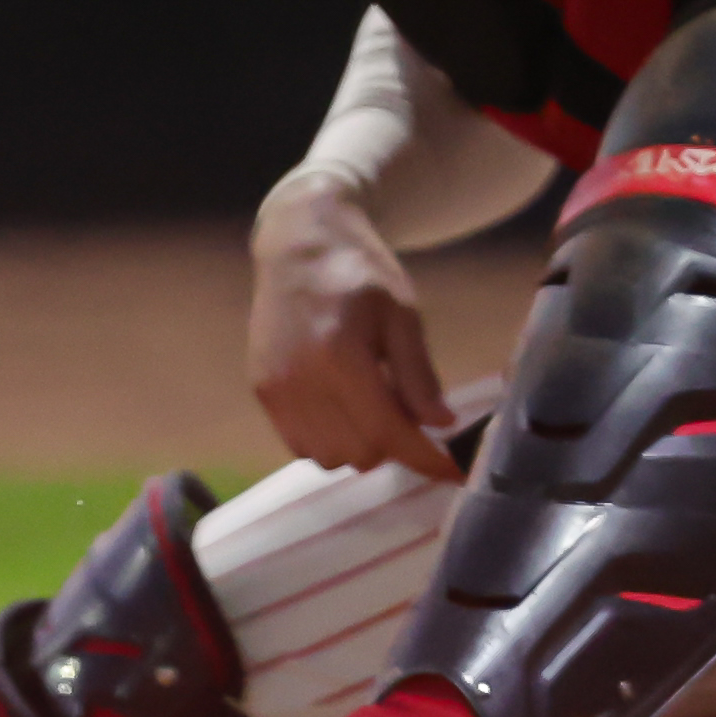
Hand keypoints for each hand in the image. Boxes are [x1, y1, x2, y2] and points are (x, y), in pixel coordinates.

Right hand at [249, 175, 464, 479]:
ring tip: (375, 414)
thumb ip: (418, 373)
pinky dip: (327, 441)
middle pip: (358, 452)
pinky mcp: (260, 388)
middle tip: (411, 420)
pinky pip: (298, 443)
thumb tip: (440, 425)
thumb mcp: (403, 314)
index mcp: (339, 356)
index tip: (455, 472)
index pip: (387, 432)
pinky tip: (344, 412)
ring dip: (359, 448)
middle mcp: (299, 379)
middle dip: (393, 448)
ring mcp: (274, 387)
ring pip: (327, 456)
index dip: (425, 459)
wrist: (298, 244)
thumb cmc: (359, 273)